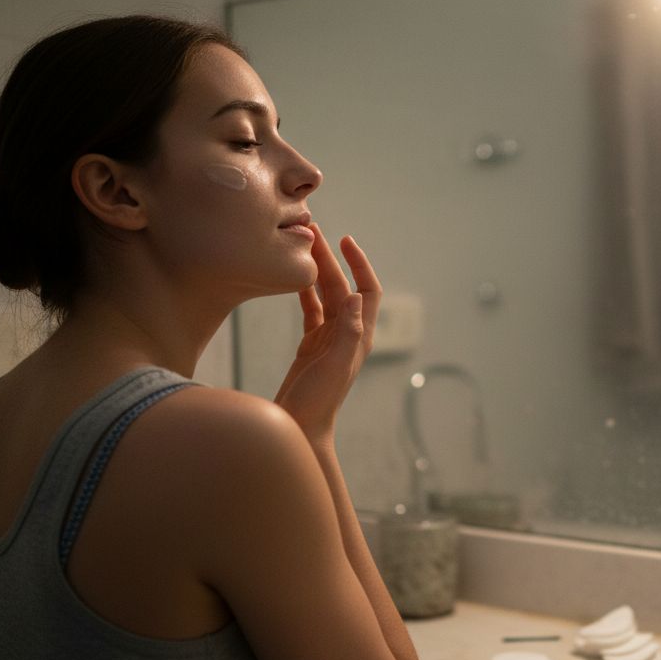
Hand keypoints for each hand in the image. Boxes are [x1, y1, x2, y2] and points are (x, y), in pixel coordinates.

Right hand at [274, 224, 380, 441]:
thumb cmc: (318, 402)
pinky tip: (293, 277)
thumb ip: (347, 333)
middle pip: (342, 286)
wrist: (301, 428)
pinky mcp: (312, 346)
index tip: (346, 240)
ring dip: (316, 270)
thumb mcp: (334, 366)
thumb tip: (355, 297)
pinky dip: (304, 291)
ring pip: (325, 295)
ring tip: (302, 246)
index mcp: (359, 336)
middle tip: (313, 231)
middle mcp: (348, 334)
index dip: (360, 263)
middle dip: (331, 258)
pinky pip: (311, 310)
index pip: (367, 290)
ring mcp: (329, 339)